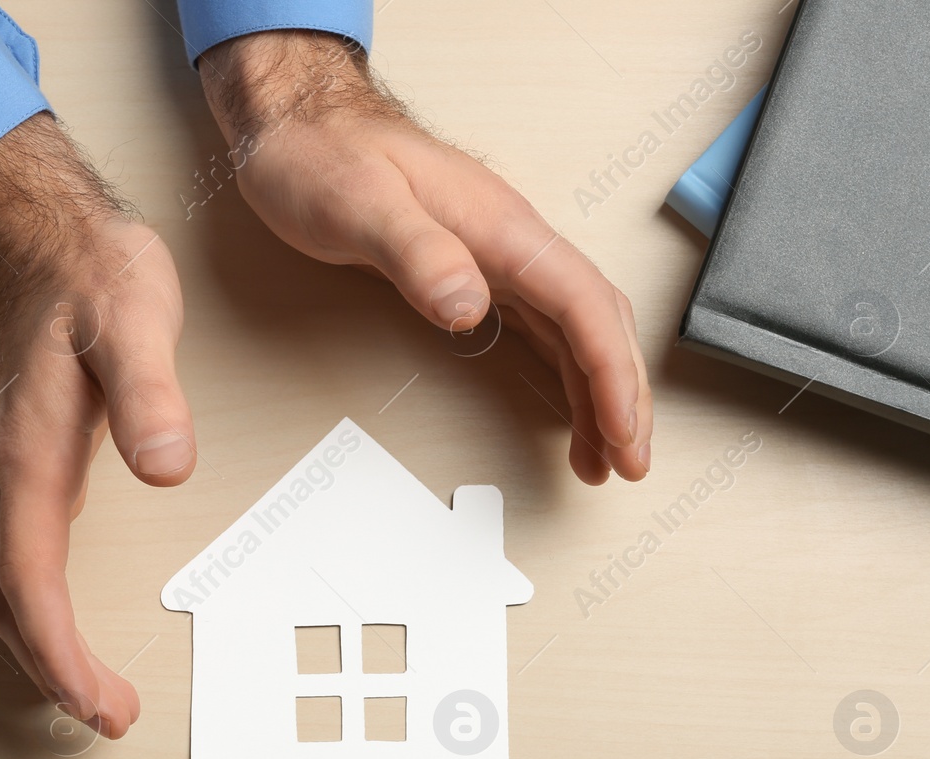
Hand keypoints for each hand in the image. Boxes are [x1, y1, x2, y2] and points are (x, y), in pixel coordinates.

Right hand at [0, 113, 194, 738]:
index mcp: (28, 453)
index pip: (31, 580)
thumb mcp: (135, 319)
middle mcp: (8, 473)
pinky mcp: (29, 466)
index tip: (98, 702)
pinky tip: (72, 626)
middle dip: (51, 671)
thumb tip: (166, 468)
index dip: (59, 653)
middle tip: (108, 716)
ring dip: (43, 648)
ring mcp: (12, 472)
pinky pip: (22, 559)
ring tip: (93, 693)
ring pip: (7, 586)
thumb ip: (150, 393)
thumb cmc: (90, 275)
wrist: (46, 237)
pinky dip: (42, 610)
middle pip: (7, 602)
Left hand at [198, 31, 650, 483]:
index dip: (611, 372)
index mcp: (501, 226)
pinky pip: (544, 330)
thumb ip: (417, 254)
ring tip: (605, 458)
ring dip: (599, 394)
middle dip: (624, 394)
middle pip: (597, 322)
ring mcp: (498, 258)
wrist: (298, 125)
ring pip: (575, 332)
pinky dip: (565, 376)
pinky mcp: (476, 273)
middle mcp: (512, 241)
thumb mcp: (360, 205)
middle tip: (630, 463)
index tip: (622, 430)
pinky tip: (569, 410)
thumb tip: (468, 308)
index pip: (583, 304)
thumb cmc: (324, 157)